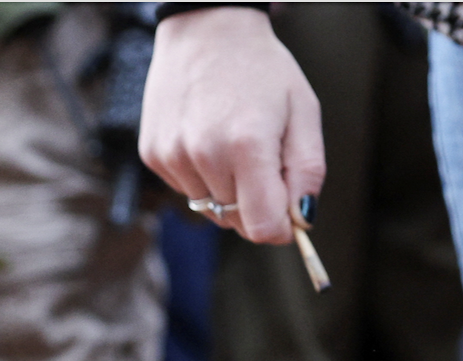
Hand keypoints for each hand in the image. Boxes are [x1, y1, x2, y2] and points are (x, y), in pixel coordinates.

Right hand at [139, 8, 325, 245]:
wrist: (206, 29)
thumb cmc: (261, 69)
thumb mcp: (303, 113)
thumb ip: (308, 173)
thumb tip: (301, 221)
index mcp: (247, 147)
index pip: (263, 229)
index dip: (280, 226)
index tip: (287, 208)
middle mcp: (205, 155)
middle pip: (238, 223)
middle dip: (257, 204)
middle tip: (262, 160)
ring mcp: (173, 156)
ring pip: (211, 210)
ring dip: (228, 191)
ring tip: (232, 143)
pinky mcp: (154, 154)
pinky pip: (187, 190)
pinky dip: (202, 176)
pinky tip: (207, 137)